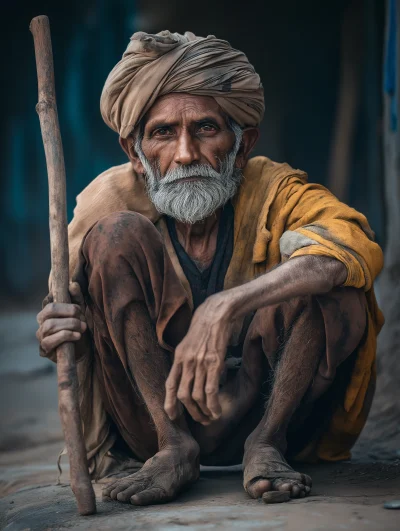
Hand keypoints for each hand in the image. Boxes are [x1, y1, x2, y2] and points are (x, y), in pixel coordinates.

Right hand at [36, 282, 86, 357]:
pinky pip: (50, 340)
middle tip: (82, 317)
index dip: (66, 304)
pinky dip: (66, 336)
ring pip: (50, 325)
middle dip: (68, 312)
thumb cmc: (79, 328)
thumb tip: (73, 284)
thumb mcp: (81, 312)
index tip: (79, 309)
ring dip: (70, 325)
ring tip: (82, 328)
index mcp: (48, 311)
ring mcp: (41, 336)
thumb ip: (77, 298)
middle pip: (49, 310)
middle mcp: (41, 322)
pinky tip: (77, 336)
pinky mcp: (44, 349)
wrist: (83, 350)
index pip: (50, 301)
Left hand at [164, 293, 233, 424]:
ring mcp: (199, 363)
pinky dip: (213, 406)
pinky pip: (210, 391)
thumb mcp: (188, 341)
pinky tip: (217, 412)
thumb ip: (185, 358)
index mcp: (178, 357)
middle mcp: (186, 362)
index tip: (172, 416)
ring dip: (203, 412)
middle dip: (191, 412)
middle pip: (183, 395)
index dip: (169, 403)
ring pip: (197, 396)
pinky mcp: (214, 363)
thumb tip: (186, 374)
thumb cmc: (205, 326)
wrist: (217, 312)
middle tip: (200, 420)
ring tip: (211, 418)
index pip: (169, 385)